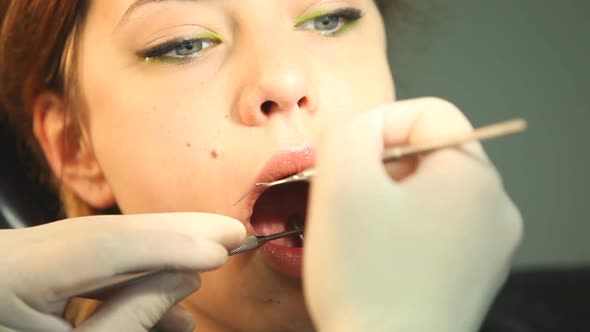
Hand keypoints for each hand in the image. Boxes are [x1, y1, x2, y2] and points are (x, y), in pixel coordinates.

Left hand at [0, 213, 244, 331]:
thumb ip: (130, 319)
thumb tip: (185, 277)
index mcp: (12, 275)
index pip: (102, 247)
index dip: (167, 247)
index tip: (218, 253)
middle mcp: (16, 250)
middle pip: (110, 231)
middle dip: (177, 231)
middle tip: (230, 230)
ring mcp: (27, 251)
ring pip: (107, 239)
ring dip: (166, 248)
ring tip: (214, 255)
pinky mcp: (40, 262)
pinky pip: (96, 259)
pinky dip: (138, 271)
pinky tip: (173, 293)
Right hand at [304, 98, 522, 331]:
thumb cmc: (364, 277)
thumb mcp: (342, 180)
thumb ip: (351, 131)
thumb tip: (364, 133)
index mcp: (473, 175)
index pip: (428, 112)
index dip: (377, 123)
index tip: (344, 156)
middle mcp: (495, 206)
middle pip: (431, 152)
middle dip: (381, 164)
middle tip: (346, 194)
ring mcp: (491, 244)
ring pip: (432, 191)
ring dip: (391, 196)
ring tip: (360, 227)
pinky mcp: (475, 274)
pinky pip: (438, 227)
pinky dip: (405, 227)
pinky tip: (381, 254)